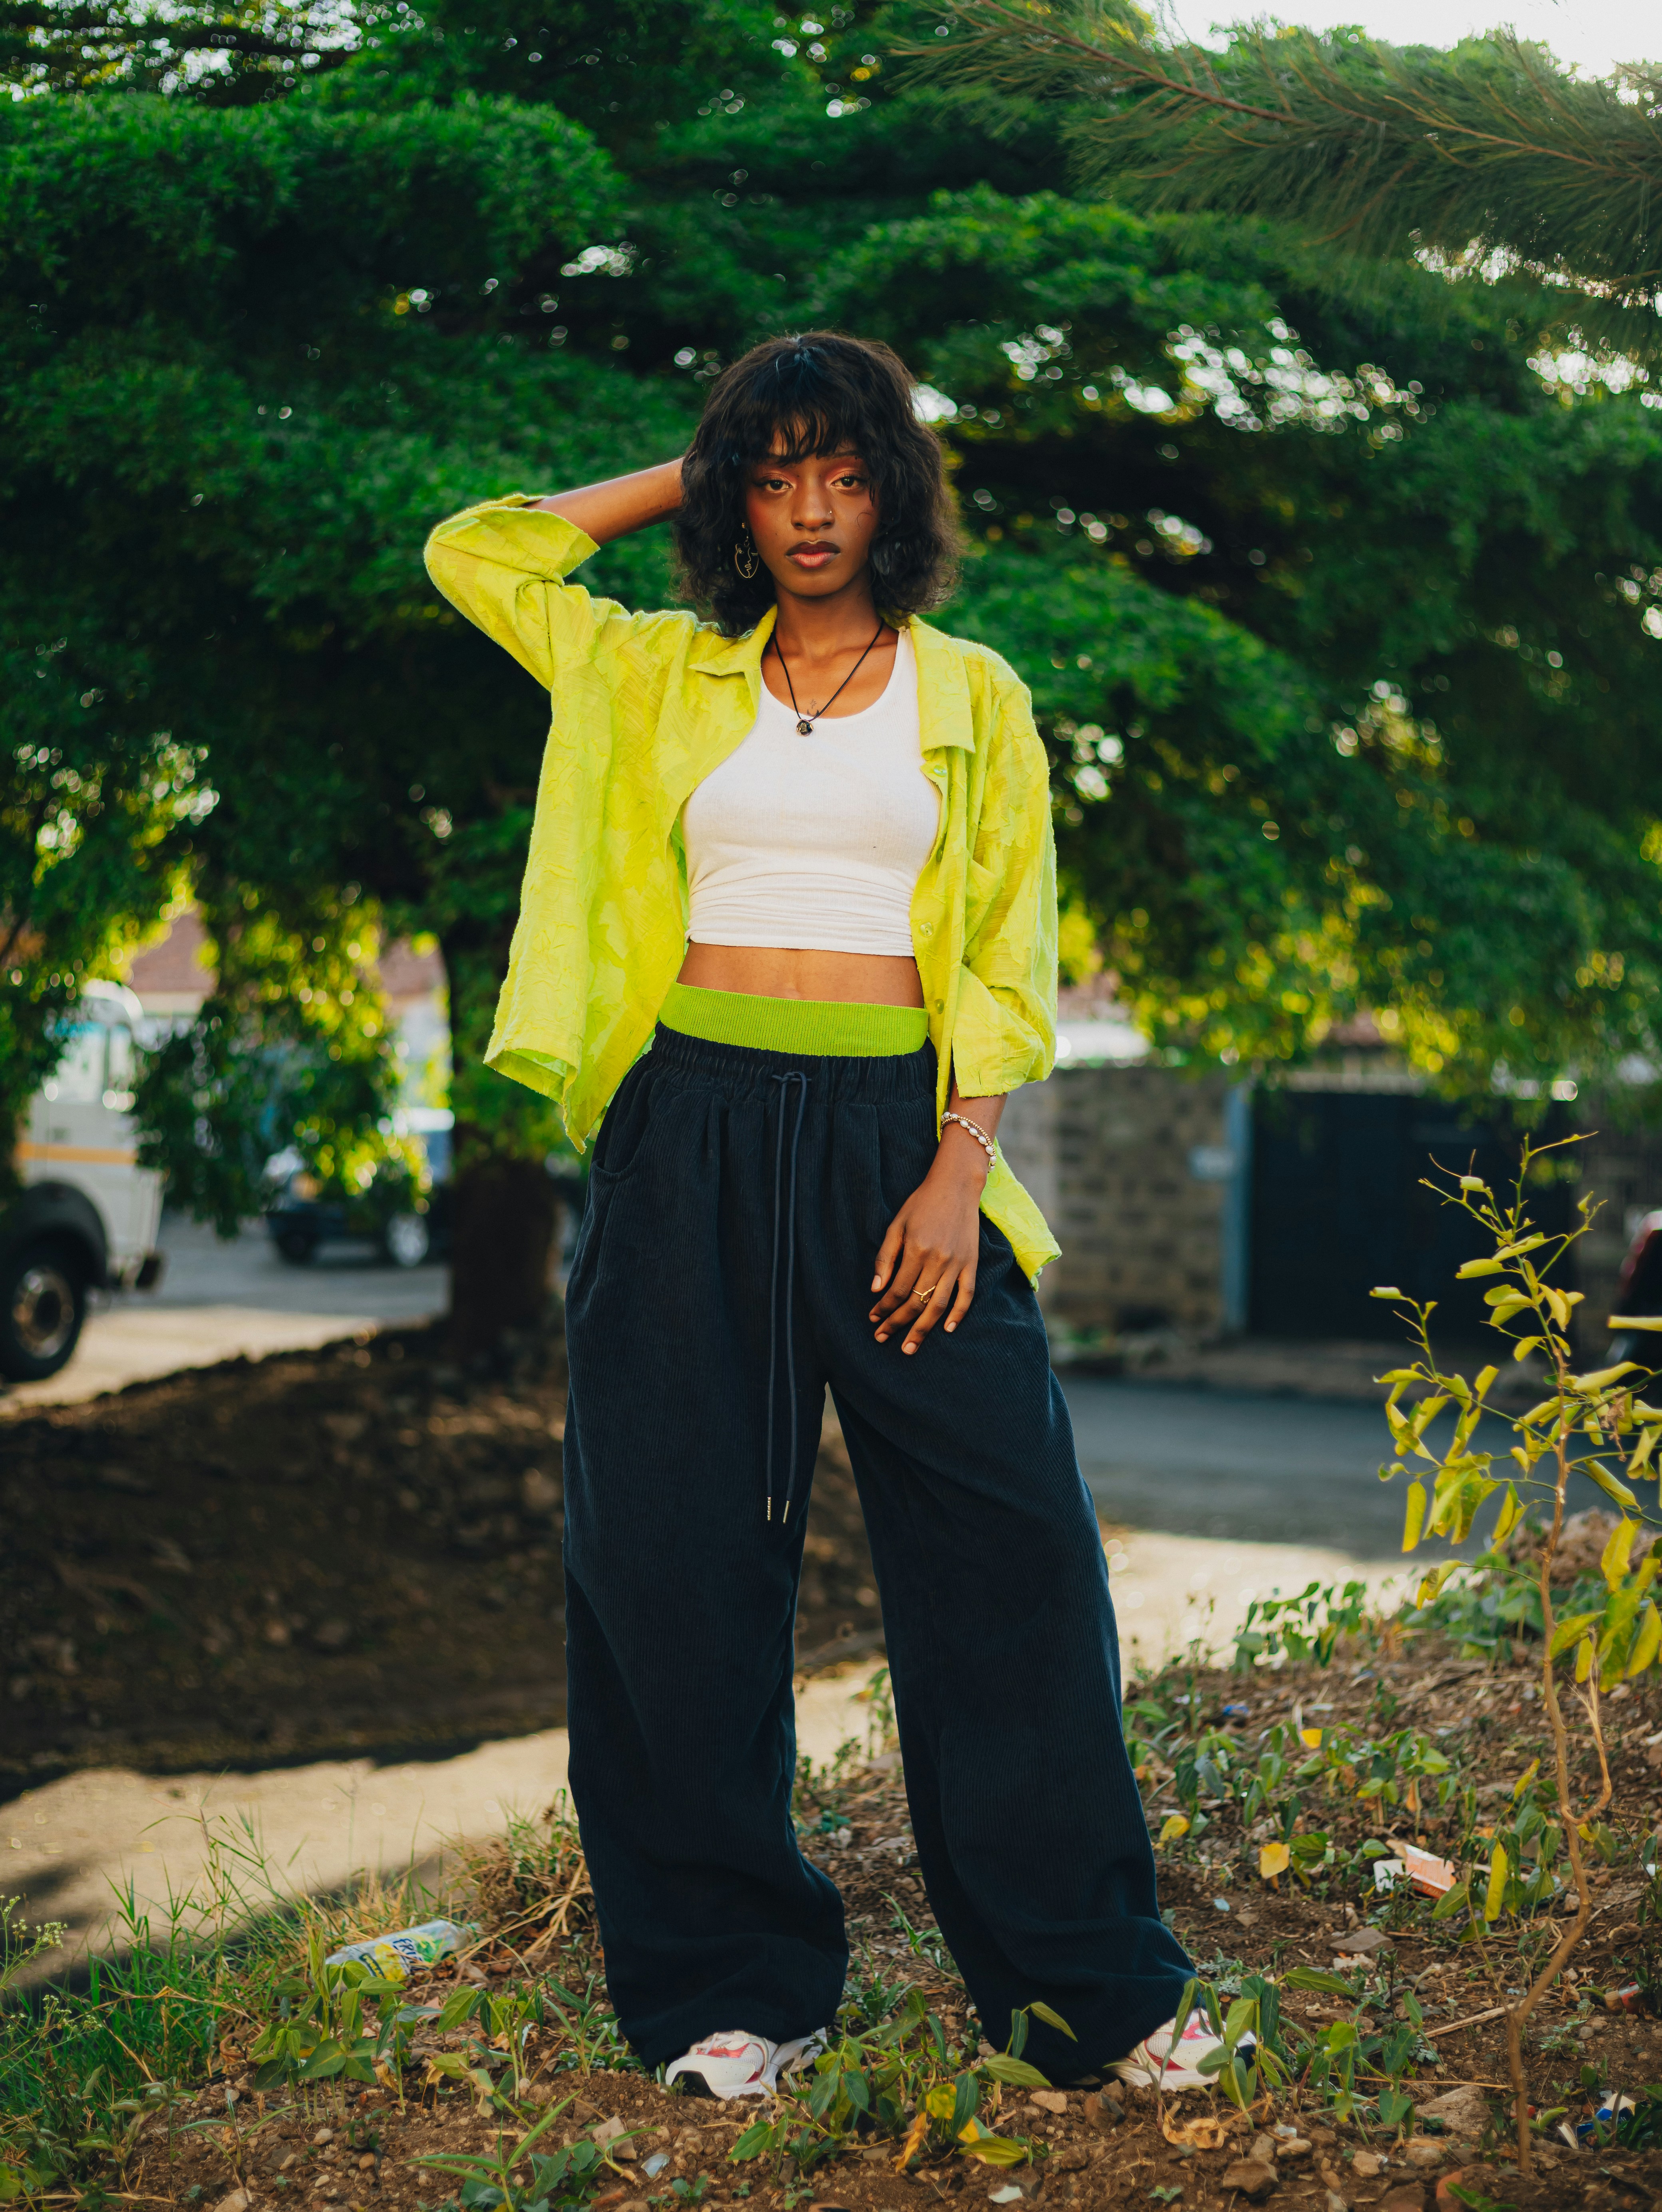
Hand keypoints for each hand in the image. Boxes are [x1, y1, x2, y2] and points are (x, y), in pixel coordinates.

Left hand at [869, 1145, 985, 1354]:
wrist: (957, 1185)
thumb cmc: (921, 1203)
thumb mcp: (896, 1224)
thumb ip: (885, 1257)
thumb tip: (875, 1288)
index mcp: (916, 1249)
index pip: (897, 1290)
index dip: (883, 1308)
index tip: (873, 1319)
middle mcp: (938, 1260)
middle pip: (915, 1302)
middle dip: (897, 1324)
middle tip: (883, 1338)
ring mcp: (957, 1263)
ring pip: (939, 1305)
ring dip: (923, 1329)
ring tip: (909, 1347)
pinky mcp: (972, 1263)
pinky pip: (967, 1294)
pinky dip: (958, 1314)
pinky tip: (946, 1329)